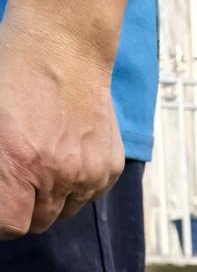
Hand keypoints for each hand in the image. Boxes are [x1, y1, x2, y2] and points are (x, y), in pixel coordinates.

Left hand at [0, 14, 123, 237]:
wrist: (64, 47)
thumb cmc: (16, 74)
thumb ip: (0, 168)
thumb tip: (4, 193)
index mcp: (19, 163)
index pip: (12, 224)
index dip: (2, 224)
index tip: (1, 213)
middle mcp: (58, 175)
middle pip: (39, 221)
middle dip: (25, 207)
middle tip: (18, 180)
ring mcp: (89, 173)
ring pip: (66, 211)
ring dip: (52, 197)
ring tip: (44, 163)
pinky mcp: (110, 168)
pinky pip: (90, 194)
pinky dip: (77, 183)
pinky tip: (67, 153)